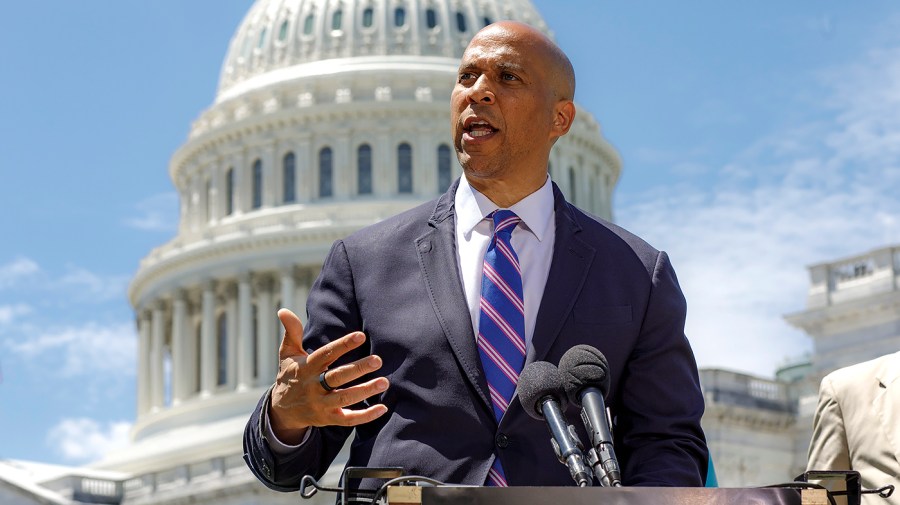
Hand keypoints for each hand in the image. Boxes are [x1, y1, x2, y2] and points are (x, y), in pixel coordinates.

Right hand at [268, 308, 388, 443]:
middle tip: (378, 360)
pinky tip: (383, 408)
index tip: (361, 336)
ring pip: (345, 398)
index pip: (326, 355)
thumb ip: (292, 332)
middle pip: (337, 377)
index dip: (343, 345)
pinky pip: (348, 420)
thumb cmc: (290, 374)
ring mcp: (321, 404)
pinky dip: (365, 416)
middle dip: (358, 369)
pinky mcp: (328, 419)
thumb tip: (283, 310)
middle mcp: (313, 387)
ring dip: (365, 391)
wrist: (281, 410)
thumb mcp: (288, 353)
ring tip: (384, 382)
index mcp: (306, 368)